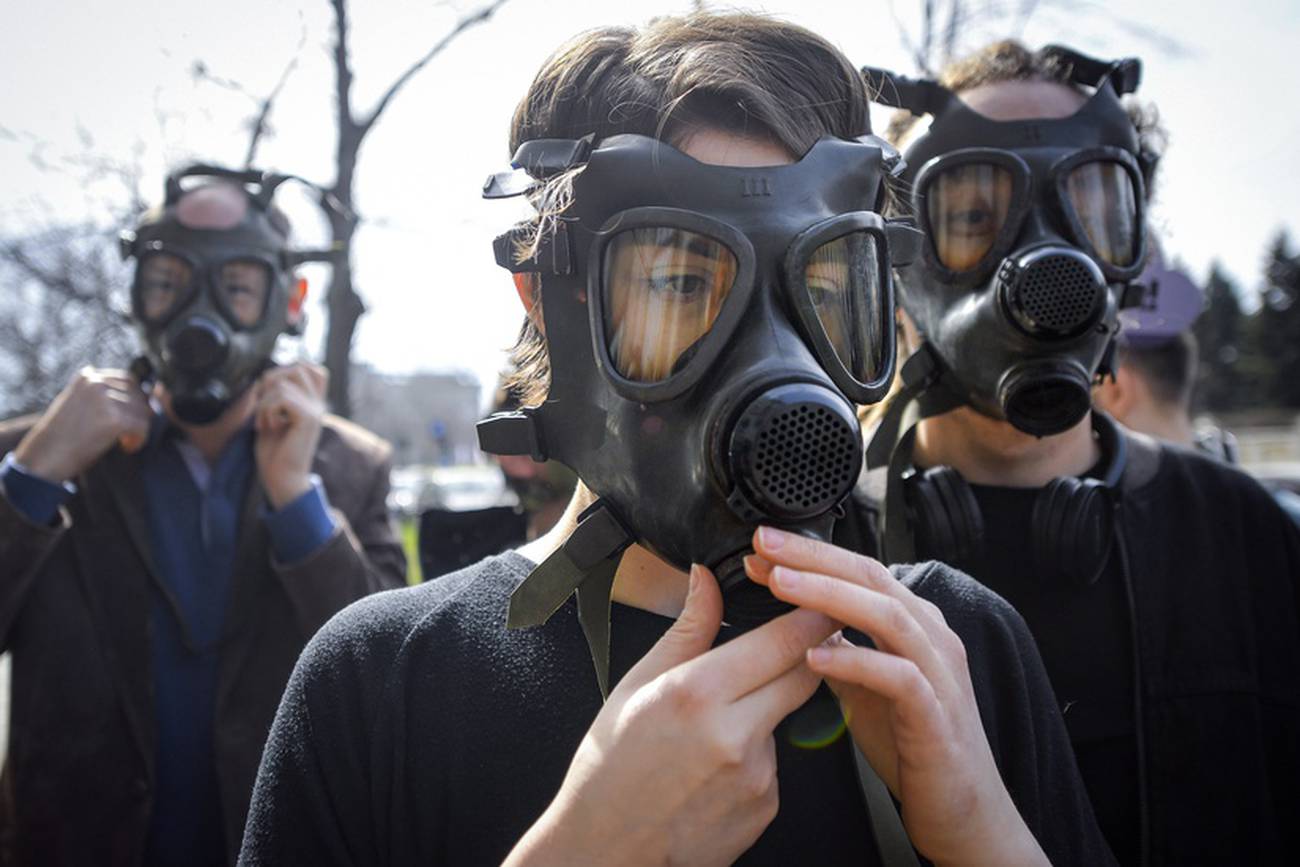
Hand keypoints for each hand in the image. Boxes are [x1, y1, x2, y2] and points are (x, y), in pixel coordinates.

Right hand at [12, 367, 152, 482]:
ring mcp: (105, 399)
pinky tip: (127, 447)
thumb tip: (145, 392)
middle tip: (130, 433)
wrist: (45, 456)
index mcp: (88, 377)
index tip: (131, 417)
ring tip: (125, 442)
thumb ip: (103, 395)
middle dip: (139, 415)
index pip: (128, 380)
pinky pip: (142, 426)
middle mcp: (96, 383)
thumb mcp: (79, 403)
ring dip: (139, 428)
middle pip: (138, 395)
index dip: (135, 400)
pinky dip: (139, 439)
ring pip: (142, 411)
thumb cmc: (63, 435)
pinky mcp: (114, 418)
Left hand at [253, 363, 327, 509]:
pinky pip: (282, 398)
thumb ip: (276, 396)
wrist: (282, 479)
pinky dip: (267, 411)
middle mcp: (317, 405)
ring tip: (263, 422)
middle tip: (262, 403)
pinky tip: (268, 427)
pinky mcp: (308, 419)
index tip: (270, 391)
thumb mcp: (273, 418)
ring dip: (264, 402)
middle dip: (273, 379)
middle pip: (299, 367)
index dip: (288, 370)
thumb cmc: (275, 453)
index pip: (313, 369)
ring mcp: (315, 411)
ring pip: (284, 384)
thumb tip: (268, 376)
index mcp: (312, 405)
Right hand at [506, 565, 837, 866]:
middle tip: (789, 641)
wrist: (606, 850)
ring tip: (713, 728)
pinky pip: (775, 763)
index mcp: (698, 693)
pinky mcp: (766, 807)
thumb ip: (688, 628)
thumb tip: (707, 578)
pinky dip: (755, 756)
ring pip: (786, 718)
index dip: (812, 614)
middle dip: (807, 652)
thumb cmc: (609, 767)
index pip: (784, 640)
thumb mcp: (638, 684)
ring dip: (767, 710)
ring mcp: (757, 775)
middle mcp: (735, 734)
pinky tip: (714, 767)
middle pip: (805, 674)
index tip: (821, 600)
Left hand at [746, 528, 1046, 866]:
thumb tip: (795, 621)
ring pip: (888, 616)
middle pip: (873, 578)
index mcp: (914, 626)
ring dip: (830, 595)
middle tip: (765, 544)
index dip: (811, 555)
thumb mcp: (866, 688)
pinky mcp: (938, 716)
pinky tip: (814, 656)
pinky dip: (857, 662)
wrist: (964, 812)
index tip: (762, 547)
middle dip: (815, 557)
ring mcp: (940, 675)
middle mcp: (932, 639)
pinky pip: (900, 678)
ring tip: (780, 584)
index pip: (860, 573)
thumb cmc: (915, 747)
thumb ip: (841, 649)